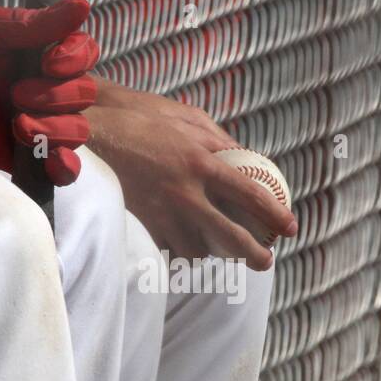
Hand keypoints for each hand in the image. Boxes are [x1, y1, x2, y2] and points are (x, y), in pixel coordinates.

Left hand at [0, 0, 98, 184]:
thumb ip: (38, 24)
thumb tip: (82, 5)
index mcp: (46, 54)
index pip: (84, 54)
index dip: (75, 59)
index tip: (48, 62)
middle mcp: (49, 88)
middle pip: (84, 95)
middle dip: (55, 96)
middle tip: (16, 93)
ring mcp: (42, 124)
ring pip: (77, 131)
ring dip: (53, 128)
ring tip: (17, 125)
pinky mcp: (27, 157)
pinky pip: (63, 170)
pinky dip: (65, 167)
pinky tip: (53, 160)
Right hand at [84, 93, 296, 271]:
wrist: (89, 133)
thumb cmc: (139, 118)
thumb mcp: (186, 118)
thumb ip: (217, 140)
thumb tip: (244, 155)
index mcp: (202, 163)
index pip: (251, 196)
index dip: (276, 215)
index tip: (291, 228)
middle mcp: (186, 193)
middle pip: (230, 237)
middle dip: (253, 255)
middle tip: (266, 262)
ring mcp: (162, 213)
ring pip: (197, 251)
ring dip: (212, 255)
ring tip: (219, 254)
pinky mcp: (141, 224)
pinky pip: (168, 249)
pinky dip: (180, 252)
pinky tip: (185, 249)